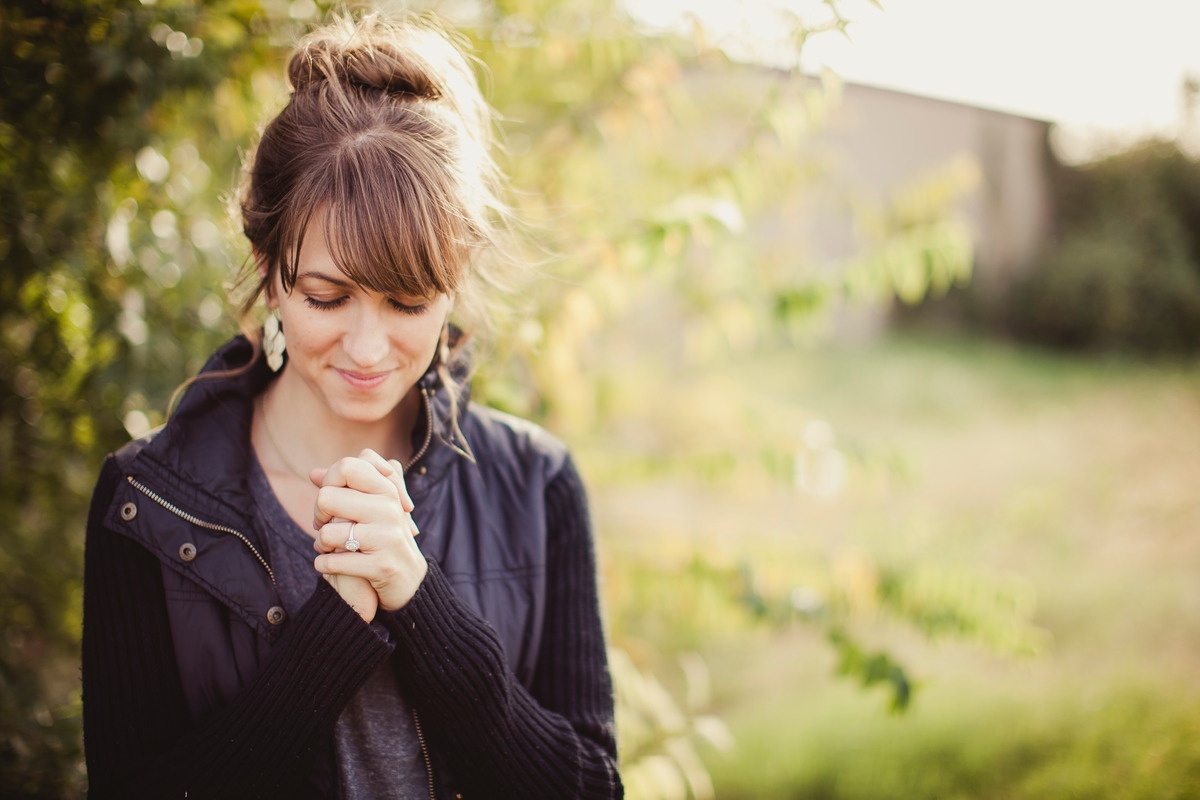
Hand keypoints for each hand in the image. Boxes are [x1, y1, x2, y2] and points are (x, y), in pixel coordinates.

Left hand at [310, 449, 426, 616]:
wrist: (411, 580)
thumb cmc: (384, 537)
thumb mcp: (373, 506)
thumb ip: (346, 487)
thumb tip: (313, 473)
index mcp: (388, 489)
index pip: (347, 466)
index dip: (329, 481)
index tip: (333, 499)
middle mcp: (390, 508)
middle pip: (327, 497)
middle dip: (318, 515)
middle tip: (325, 526)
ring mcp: (388, 537)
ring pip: (327, 532)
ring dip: (320, 544)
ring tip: (329, 548)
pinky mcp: (382, 565)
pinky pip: (332, 562)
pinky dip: (324, 565)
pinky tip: (330, 565)